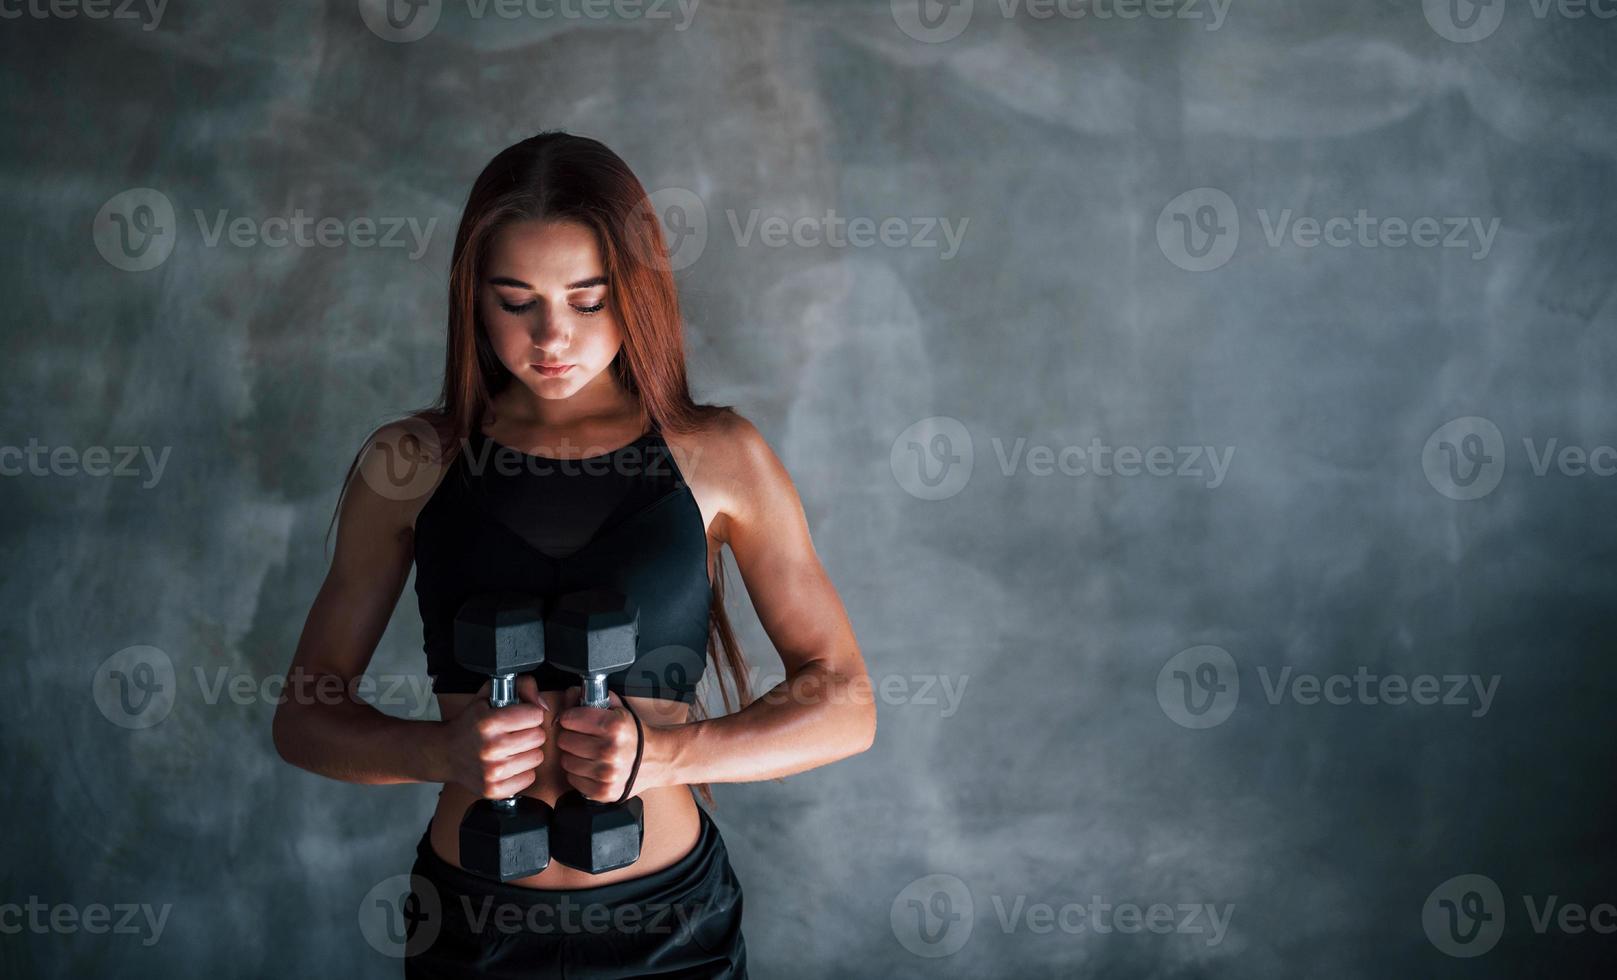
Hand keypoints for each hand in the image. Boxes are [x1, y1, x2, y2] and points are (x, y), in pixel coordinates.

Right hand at [439, 674, 547, 798]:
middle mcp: (490, 747)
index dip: (530, 713)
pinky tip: (509, 764)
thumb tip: (543, 705)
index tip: (520, 716)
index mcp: (488, 722)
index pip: (536, 715)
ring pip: (537, 757)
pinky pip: (529, 778)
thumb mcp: (489, 695)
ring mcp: (492, 771)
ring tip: (511, 748)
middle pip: (539, 737)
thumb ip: (522, 686)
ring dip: (527, 752)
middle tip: (516, 733)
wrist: (445, 754)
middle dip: (530, 732)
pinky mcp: (494, 789)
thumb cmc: (471, 724)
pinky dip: (522, 771)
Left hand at [555, 688, 651, 801]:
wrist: (657, 760)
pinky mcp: (603, 791)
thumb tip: (570, 694)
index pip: (569, 719)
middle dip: (570, 736)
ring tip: (587, 753)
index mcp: (615, 726)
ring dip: (573, 756)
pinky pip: (573, 779)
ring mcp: (607, 773)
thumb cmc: (634, 734)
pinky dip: (578, 774)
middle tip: (581, 737)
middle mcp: (610, 750)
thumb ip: (594, 697)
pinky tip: (590, 767)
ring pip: (566, 761)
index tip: (574, 720)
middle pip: (564, 741)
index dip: (570, 718)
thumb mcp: (619, 709)